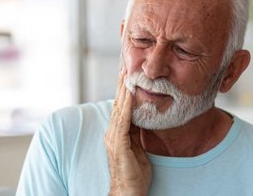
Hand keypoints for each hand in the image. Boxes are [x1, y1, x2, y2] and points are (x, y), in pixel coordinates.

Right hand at [104, 71, 151, 195]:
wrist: (128, 191)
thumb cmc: (134, 172)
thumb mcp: (137, 146)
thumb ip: (136, 132)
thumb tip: (140, 118)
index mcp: (117, 132)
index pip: (121, 107)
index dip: (124, 91)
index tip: (128, 77)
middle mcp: (112, 132)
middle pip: (118, 104)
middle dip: (122, 85)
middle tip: (125, 68)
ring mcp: (113, 137)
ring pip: (119, 109)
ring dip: (124, 91)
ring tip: (127, 74)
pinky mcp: (118, 143)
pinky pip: (123, 121)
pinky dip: (127, 105)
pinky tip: (130, 93)